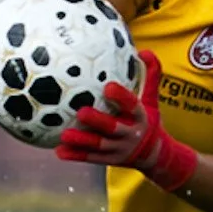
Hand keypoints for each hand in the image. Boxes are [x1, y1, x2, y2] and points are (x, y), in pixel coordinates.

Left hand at [56, 50, 197, 192]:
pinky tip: (59, 150)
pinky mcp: (109, 160)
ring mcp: (119, 149)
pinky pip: (90, 158)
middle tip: (81, 112)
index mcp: (140, 117)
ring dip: (82, 141)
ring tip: (65, 135)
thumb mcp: (151, 100)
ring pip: (99, 145)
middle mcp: (130, 134)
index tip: (108, 87)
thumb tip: (145, 51)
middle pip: (113, 128)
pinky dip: (75, 155)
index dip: (121, 97)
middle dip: (98, 121)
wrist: (153, 155)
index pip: (132, 106)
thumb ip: (149, 76)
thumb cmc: (147, 120)